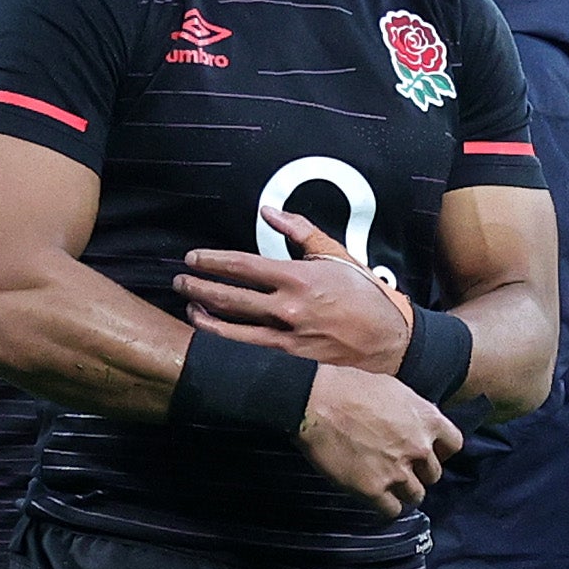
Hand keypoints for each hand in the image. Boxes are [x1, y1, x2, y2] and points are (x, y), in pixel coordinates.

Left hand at [179, 227, 411, 370]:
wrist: (389, 339)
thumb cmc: (363, 293)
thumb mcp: (335, 254)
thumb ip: (299, 230)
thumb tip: (269, 211)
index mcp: (298, 278)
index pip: (242, 266)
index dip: (212, 261)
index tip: (193, 258)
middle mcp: (288, 308)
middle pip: (229, 297)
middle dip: (198, 287)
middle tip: (179, 281)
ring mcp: (287, 336)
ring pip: (232, 328)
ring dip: (204, 316)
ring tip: (188, 308)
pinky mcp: (290, 356)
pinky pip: (249, 347)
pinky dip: (226, 338)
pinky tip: (213, 331)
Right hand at [295, 363, 458, 515]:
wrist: (316, 402)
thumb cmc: (348, 387)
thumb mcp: (393, 388)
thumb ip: (412, 410)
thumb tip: (414, 422)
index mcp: (427, 419)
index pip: (454, 445)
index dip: (439, 452)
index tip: (427, 454)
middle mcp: (419, 447)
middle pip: (433, 475)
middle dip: (419, 473)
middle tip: (400, 470)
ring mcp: (398, 471)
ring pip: (415, 496)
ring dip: (404, 493)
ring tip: (388, 487)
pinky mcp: (374, 489)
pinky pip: (391, 511)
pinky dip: (385, 508)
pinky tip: (376, 500)